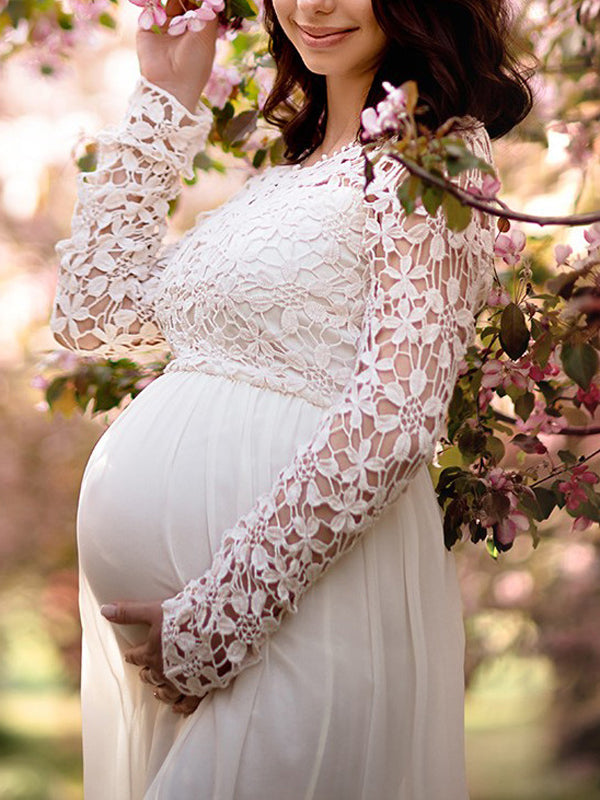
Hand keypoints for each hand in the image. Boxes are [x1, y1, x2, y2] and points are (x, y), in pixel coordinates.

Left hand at [100, 601, 200, 715]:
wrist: (220, 628)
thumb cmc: (187, 617)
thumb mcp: (156, 610)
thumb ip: (130, 612)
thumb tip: (104, 610)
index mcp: (152, 652)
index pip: (136, 656)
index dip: (133, 654)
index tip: (130, 655)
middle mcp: (164, 671)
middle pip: (150, 676)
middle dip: (146, 673)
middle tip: (145, 672)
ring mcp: (182, 682)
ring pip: (166, 693)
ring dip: (160, 692)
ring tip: (157, 692)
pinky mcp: (201, 687)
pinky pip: (188, 703)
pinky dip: (181, 707)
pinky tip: (179, 708)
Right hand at [136, 0, 217, 112]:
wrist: (171, 84)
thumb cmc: (195, 63)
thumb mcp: (207, 34)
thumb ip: (208, 10)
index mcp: (198, 32)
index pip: (197, 6)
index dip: (196, 0)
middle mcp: (181, 30)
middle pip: (181, 3)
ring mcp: (163, 30)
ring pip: (164, 4)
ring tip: (173, 1)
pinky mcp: (146, 31)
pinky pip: (148, 10)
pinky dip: (152, 3)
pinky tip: (157, 2)